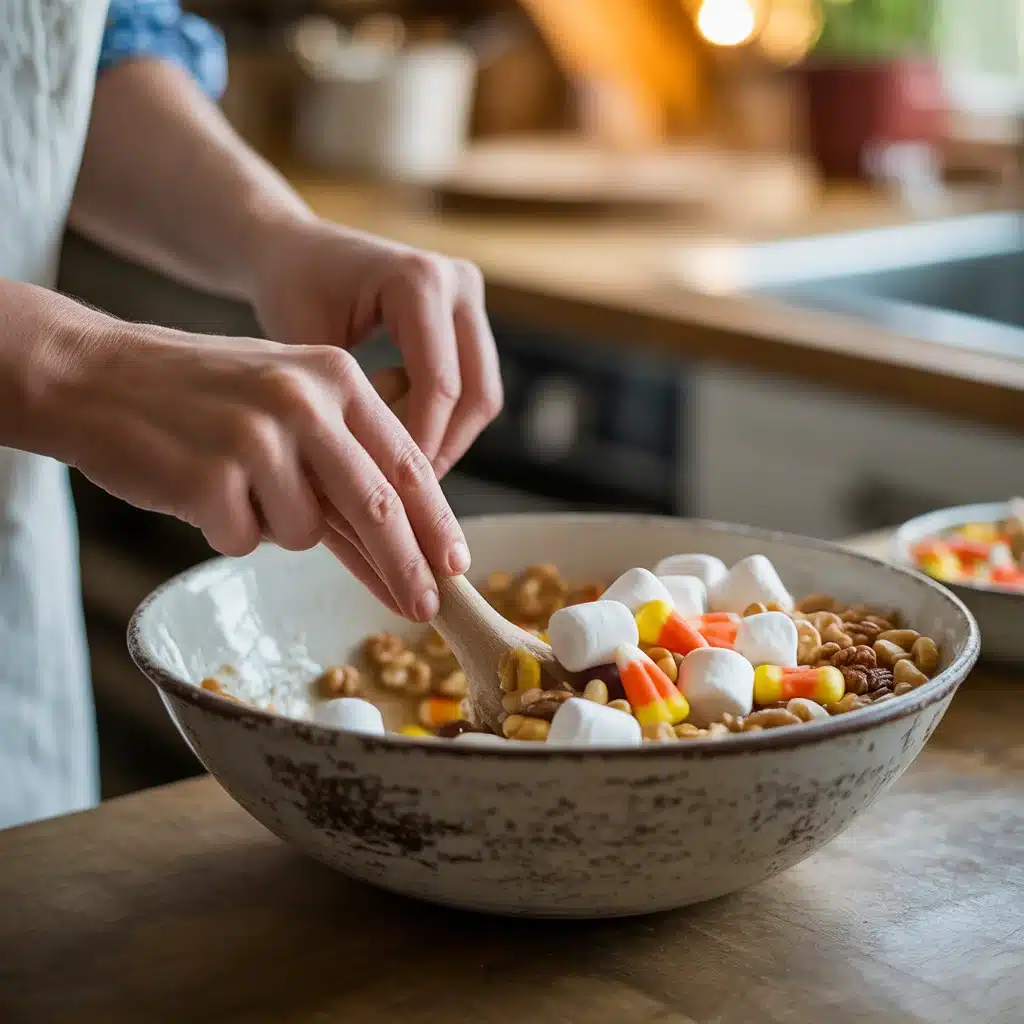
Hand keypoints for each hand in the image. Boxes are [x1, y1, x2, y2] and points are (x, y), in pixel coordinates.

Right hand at [60, 322, 470, 619]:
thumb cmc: (200, 398)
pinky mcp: (210, 477)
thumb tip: (402, 546)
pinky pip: (244, 541)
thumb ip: (344, 463)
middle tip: (425, 610)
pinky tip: (198, 489)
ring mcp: (257, 437)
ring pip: (304, 533)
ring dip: (275, 528)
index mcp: (334, 376)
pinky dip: (227, 530)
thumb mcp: (286, 402)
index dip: (435, 522)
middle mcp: (304, 400)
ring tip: (233, 482)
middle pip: (377, 507)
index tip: (455, 566)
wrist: (94, 376)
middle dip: (406, 567)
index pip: (404, 463)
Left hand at [247, 218, 502, 479]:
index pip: (439, 385)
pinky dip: (442, 417)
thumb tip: (364, 484)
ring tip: (396, 463)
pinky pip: (471, 383)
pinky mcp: (469, 314)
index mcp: (418, 280)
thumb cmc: (289, 291)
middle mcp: (457, 281)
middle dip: (442, 448)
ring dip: (446, 437)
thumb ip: (340, 407)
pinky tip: (398, 432)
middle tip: (403, 491)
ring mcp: (470, 296)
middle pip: (476, 394)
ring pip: (481, 394)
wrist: (294, 249)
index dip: (419, 445)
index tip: (389, 490)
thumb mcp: (303, 349)